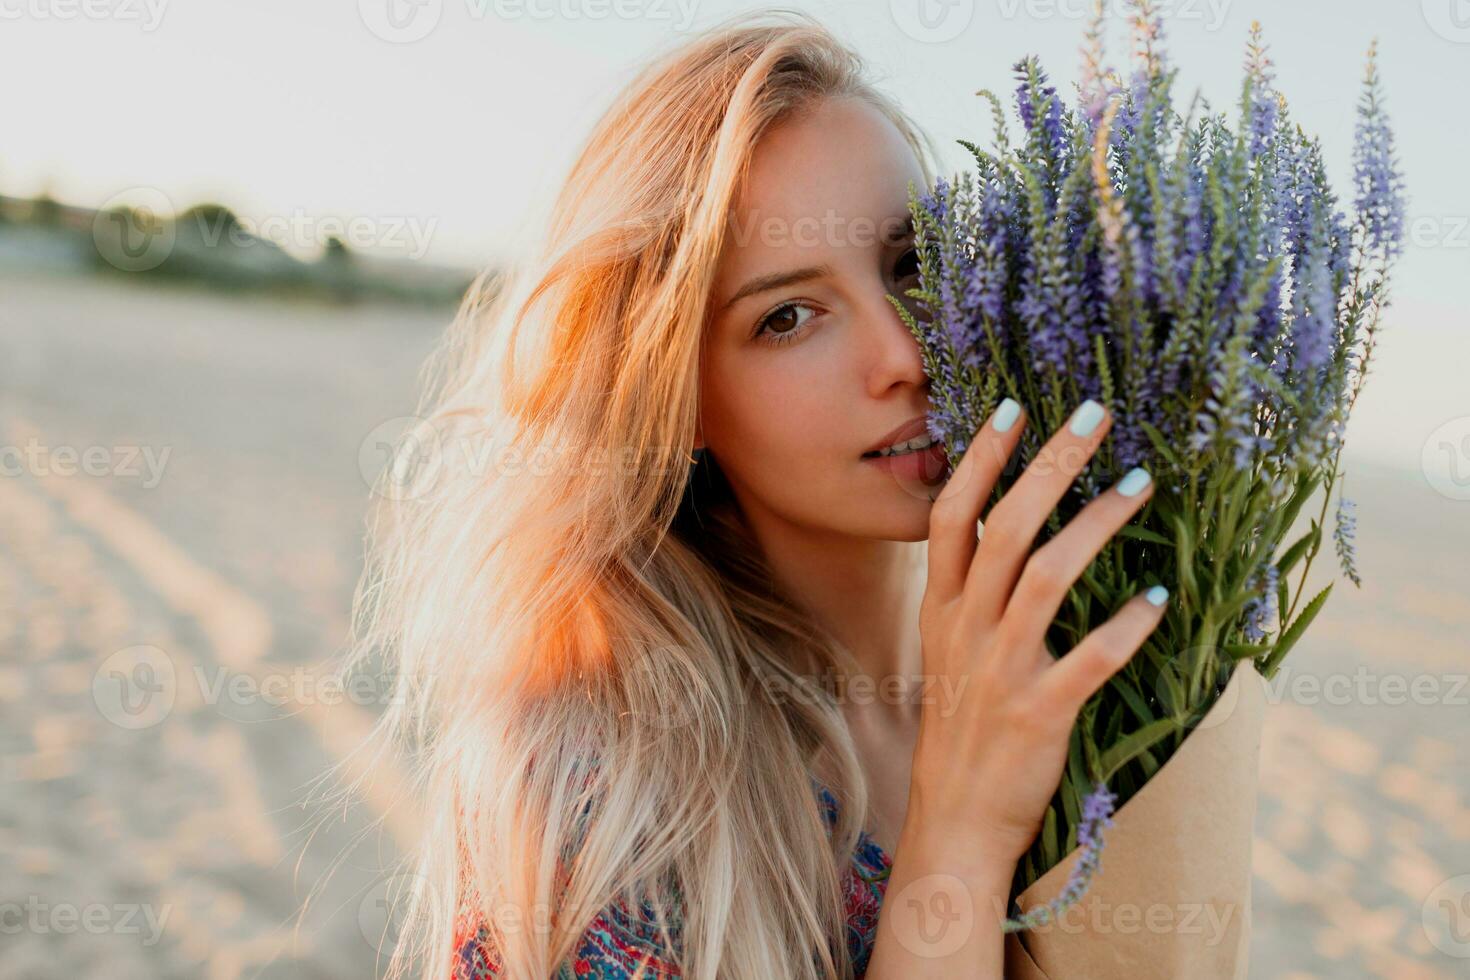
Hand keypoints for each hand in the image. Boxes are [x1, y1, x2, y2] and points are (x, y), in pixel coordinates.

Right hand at [907, 398, 1165, 865]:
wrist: (955, 816)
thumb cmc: (963, 725)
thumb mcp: (948, 649)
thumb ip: (970, 592)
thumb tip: (1010, 529)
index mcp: (942, 608)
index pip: (953, 515)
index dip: (981, 460)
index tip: (1013, 408)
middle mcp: (967, 628)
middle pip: (1005, 528)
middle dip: (1050, 465)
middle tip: (1096, 417)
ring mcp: (1001, 668)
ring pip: (1047, 578)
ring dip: (1097, 526)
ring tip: (1142, 486)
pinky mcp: (1040, 711)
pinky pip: (1088, 659)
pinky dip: (1126, 627)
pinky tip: (1159, 599)